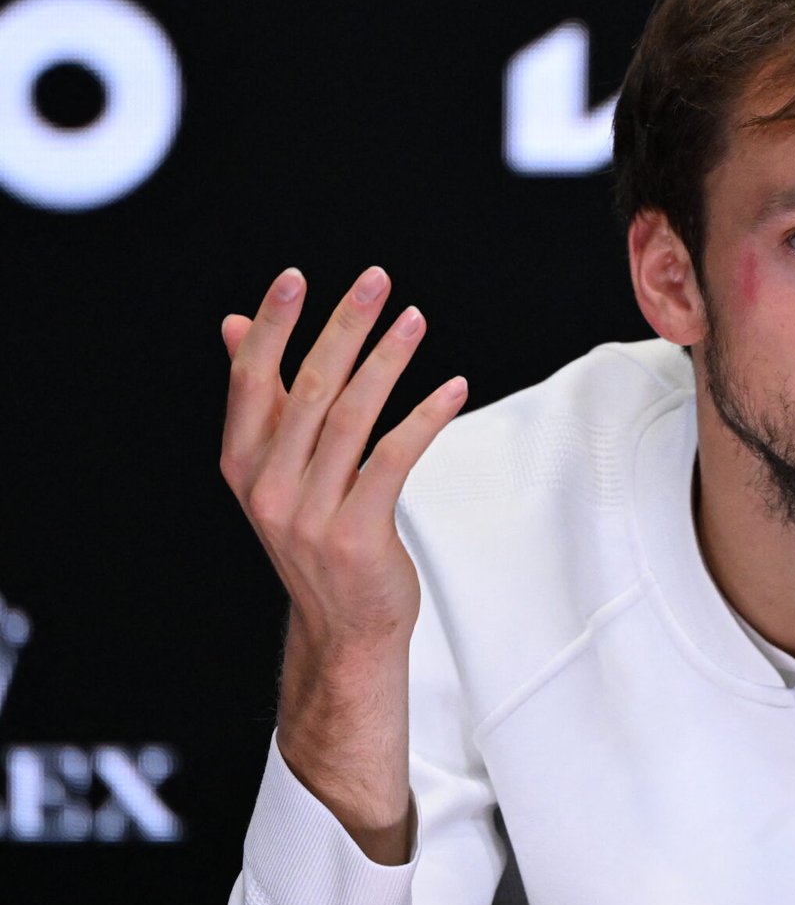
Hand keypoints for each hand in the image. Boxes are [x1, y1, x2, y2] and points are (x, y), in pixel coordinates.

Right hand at [220, 265, 464, 651]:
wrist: (344, 627)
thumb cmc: (317, 535)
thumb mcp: (276, 469)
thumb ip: (263, 399)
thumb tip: (232, 325)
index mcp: (244, 463)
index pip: (251, 379)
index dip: (271, 325)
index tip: (295, 277)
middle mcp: (268, 486)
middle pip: (310, 387)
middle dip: (343, 326)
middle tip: (375, 281)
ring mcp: (310, 514)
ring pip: (353, 416)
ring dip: (388, 360)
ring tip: (414, 319)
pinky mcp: (357, 534)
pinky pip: (394, 459)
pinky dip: (425, 417)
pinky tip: (452, 387)